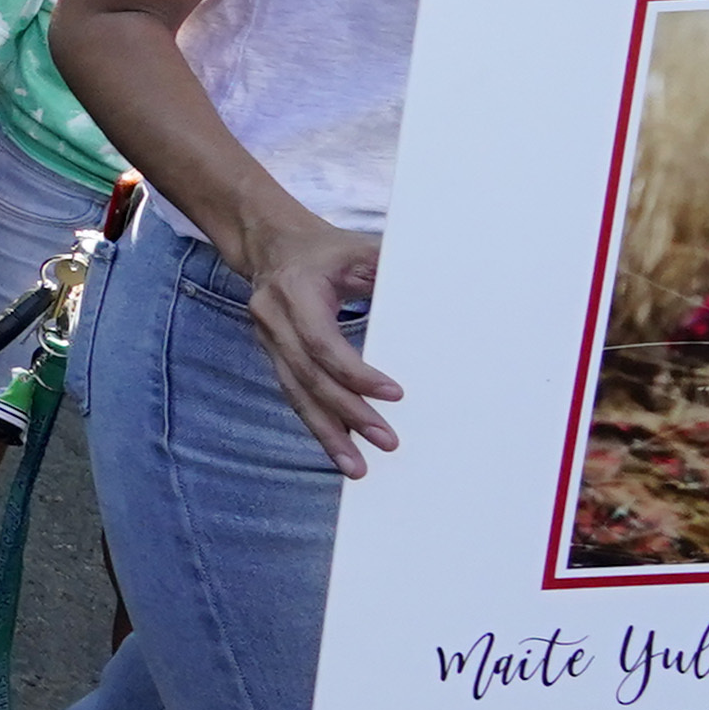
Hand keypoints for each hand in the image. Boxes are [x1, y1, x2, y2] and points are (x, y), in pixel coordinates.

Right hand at [236, 214, 401, 470]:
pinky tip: (339, 448)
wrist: (271, 243)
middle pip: (309, 377)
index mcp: (295, 290)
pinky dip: (318, 423)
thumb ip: (390, 270)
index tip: (395, 394)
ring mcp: (268, 340)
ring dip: (327, 433)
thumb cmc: (326, 249)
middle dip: (348, 413)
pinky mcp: (274, 356)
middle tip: (386, 441)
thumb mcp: (359, 248)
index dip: (355, 373)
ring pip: (296, 394)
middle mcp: (273, 319)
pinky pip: (295, 395)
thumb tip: (440, 291)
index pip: (322, 342)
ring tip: (357, 467)